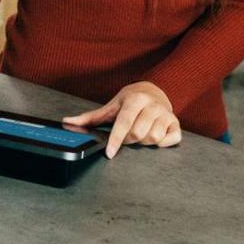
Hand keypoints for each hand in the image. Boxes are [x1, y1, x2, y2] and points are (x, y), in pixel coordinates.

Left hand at [64, 81, 181, 158]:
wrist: (154, 90)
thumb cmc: (130, 101)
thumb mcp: (111, 106)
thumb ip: (90, 117)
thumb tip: (67, 122)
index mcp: (135, 99)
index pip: (124, 123)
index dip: (116, 139)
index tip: (109, 153)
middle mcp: (152, 105)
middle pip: (138, 134)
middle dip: (129, 140)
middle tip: (126, 136)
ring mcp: (166, 114)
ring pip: (153, 138)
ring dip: (143, 142)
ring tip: (139, 134)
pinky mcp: (176, 124)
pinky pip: (170, 140)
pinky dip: (161, 144)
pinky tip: (155, 137)